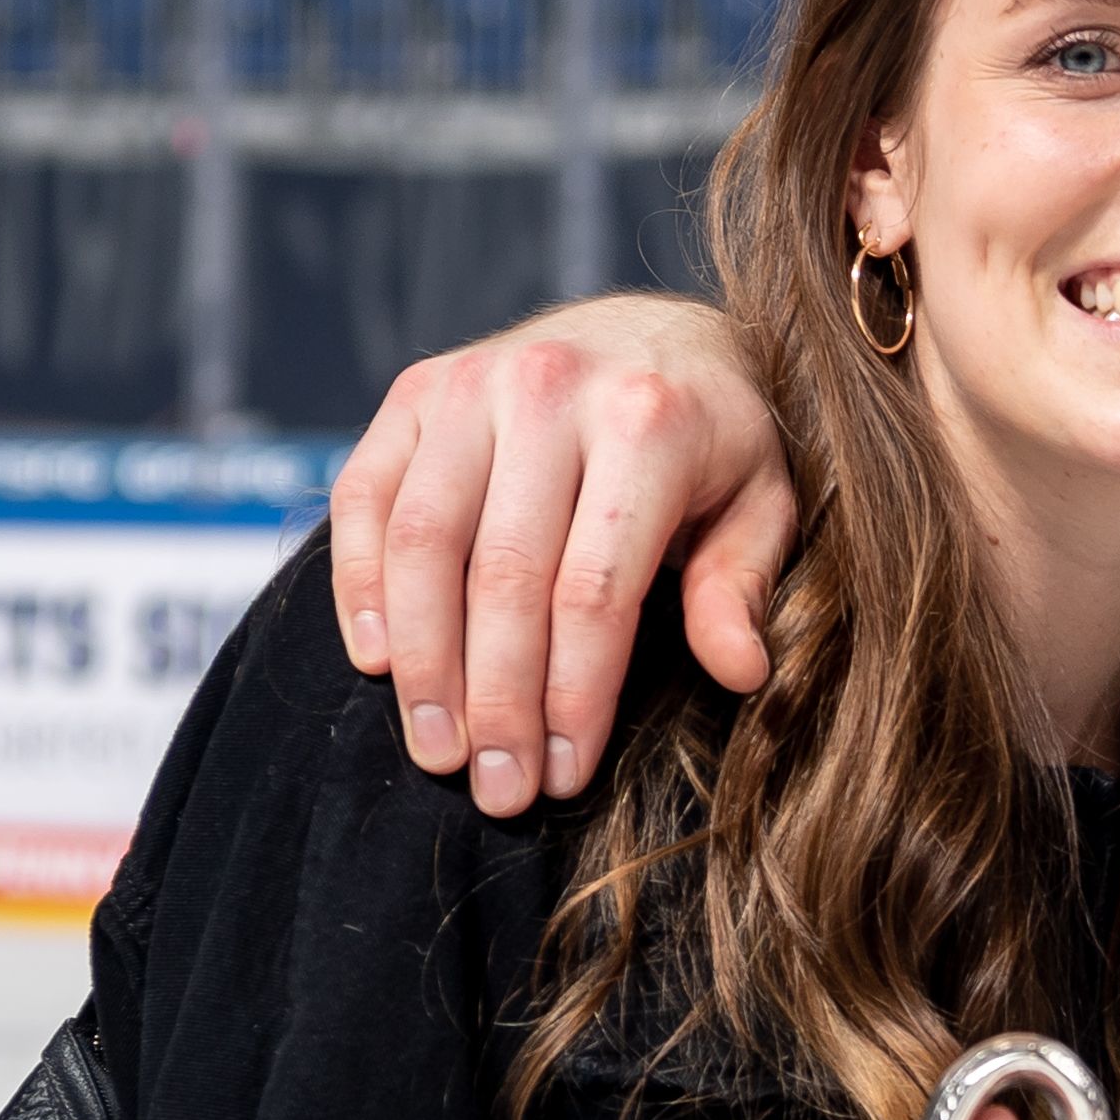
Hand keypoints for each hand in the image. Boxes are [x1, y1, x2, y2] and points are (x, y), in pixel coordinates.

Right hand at [324, 295, 796, 815]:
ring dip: (421, 664)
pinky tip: (378, 664)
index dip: (573, 697)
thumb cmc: (714, 440)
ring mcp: (470, 384)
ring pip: (421, 545)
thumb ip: (741, 585)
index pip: (594, 591)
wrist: (654, 331)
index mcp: (649, 422)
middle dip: (495, 702)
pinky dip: (359, 586)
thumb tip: (741, 672)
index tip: (563, 777)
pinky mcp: (414, 390)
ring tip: (437, 751)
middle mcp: (550, 391)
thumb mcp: (761, 502)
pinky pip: (365, 499)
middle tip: (496, 789)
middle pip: (502, 577)